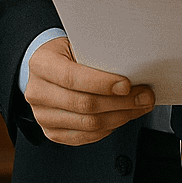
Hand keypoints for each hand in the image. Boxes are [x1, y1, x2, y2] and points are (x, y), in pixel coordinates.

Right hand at [24, 36, 154, 144]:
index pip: (71, 78)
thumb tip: (132, 72)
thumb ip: (97, 58)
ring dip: (120, 117)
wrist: (46, 68)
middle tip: (144, 97)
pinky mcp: (52, 132)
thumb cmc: (65, 54)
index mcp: (41, 64)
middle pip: (84, 104)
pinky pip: (86, 137)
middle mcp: (37, 92)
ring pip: (88, 124)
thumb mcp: (76, 45)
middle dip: (120, 103)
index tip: (127, 85)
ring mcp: (43, 116)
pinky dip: (108, 129)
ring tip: (138, 107)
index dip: (101, 83)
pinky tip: (121, 117)